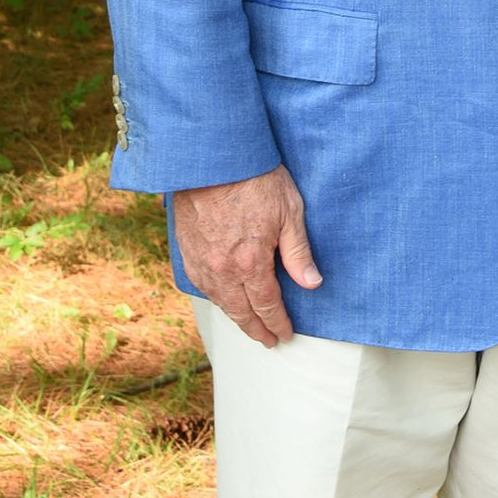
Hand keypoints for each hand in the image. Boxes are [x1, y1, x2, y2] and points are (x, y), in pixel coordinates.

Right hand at [173, 164, 320, 346]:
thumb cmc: (255, 179)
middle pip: (240, 311)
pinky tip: (222, 297)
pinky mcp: (186, 250)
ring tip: (247, 324)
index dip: (277, 323)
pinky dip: (214, 297)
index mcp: (251, 263)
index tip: (285, 334)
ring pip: (218, 301)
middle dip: (256, 329)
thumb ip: (298, 252)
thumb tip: (312, 284)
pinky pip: (200, 284)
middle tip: (268, 340)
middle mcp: (222, 269)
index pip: (267, 306)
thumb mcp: (289, 211)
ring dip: (234, 316)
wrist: (212, 157)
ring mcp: (201, 261)